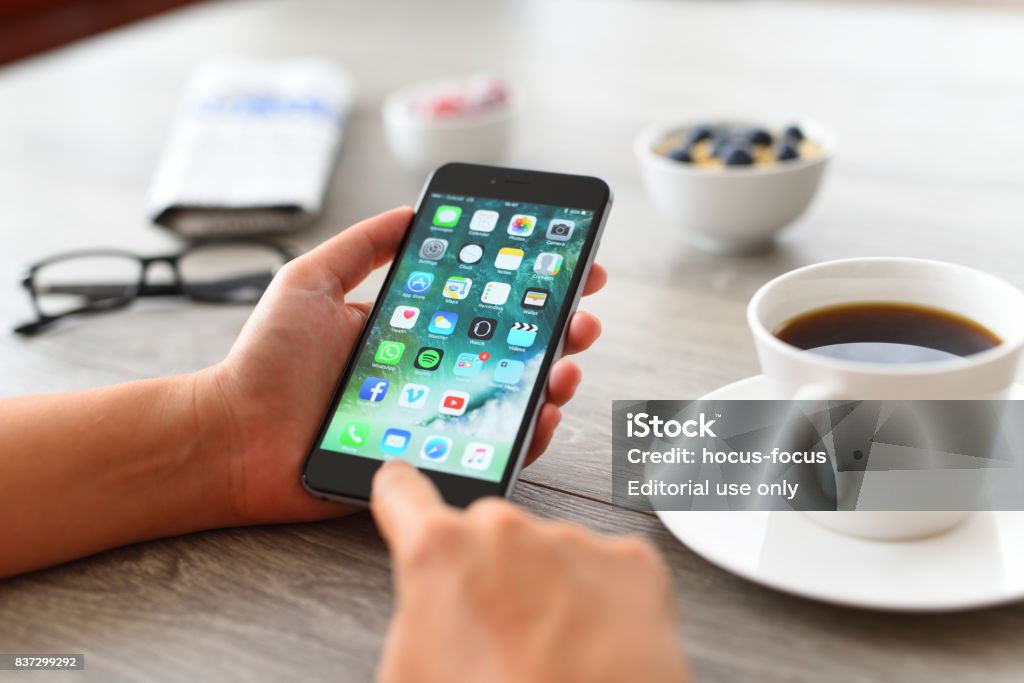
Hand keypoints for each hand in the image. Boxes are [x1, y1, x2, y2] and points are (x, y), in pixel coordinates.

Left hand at [200, 208, 606, 523]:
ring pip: (514, 397)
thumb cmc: (265, 361)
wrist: (233, 437)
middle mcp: (434, 371)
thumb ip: (359, 246)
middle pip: (513, 349)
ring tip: (569, 360)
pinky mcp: (433, 458)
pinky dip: (530, 430)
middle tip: (583, 314)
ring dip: (555, 376)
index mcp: (412, 330)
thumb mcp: (308, 282)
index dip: (532, 285)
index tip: (572, 262)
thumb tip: (411, 211)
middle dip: (560, 328)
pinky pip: (493, 446)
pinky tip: (545, 409)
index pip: (485, 303)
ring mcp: (438, 415)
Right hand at [370, 460, 690, 682]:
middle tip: (499, 639)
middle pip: (487, 532)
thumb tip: (430, 608)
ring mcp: (575, 543)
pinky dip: (603, 602)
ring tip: (555, 660)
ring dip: (549, 591)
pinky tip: (595, 651)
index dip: (398, 491)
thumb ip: (414, 620)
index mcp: (440, 556)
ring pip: (550, 553)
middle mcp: (507, 533)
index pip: (402, 492)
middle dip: (490, 571)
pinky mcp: (633, 564)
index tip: (401, 484)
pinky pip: (607, 570)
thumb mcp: (410, 677)